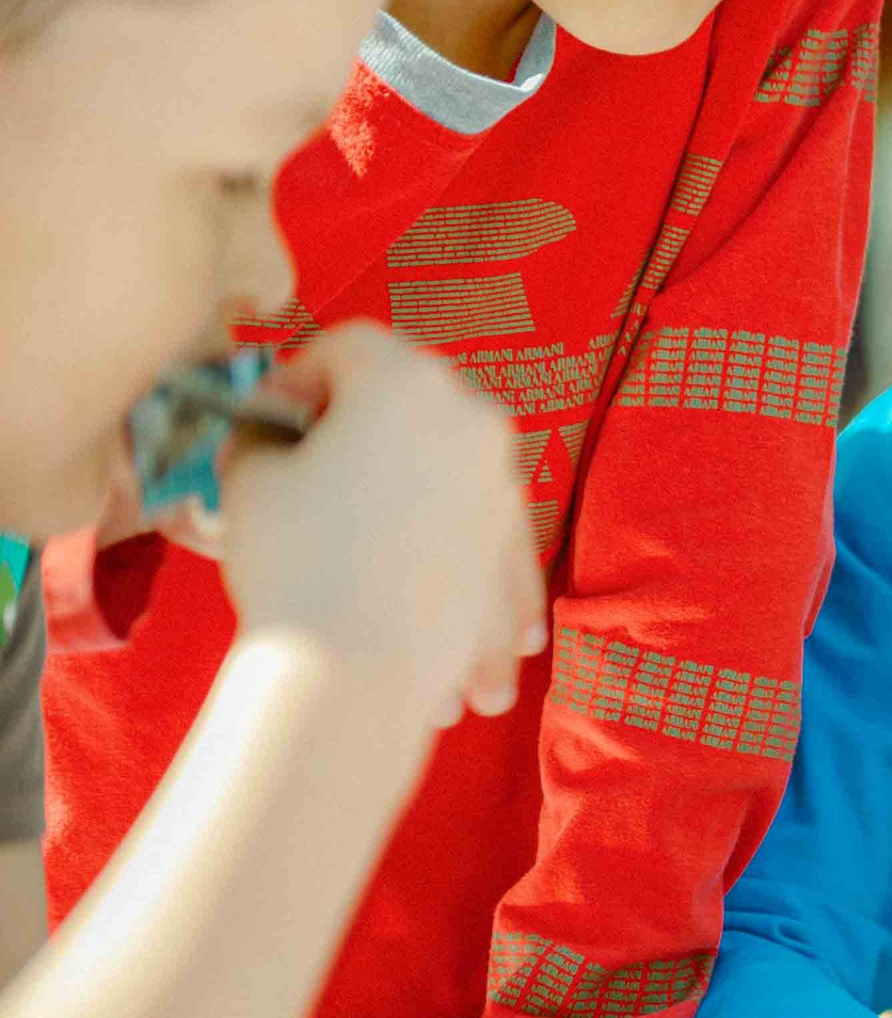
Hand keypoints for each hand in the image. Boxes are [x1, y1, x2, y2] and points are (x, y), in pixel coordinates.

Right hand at [218, 322, 546, 729]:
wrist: (356, 669)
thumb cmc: (295, 558)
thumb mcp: (250, 476)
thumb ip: (266, 434)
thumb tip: (278, 436)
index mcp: (408, 379)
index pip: (347, 347)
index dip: (299, 376)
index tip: (270, 418)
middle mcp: (474, 419)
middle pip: (409, 404)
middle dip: (359, 433)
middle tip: (307, 469)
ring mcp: (504, 488)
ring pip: (445, 482)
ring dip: (402, 511)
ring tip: (353, 555)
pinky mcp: (514, 552)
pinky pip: (477, 545)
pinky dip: (446, 564)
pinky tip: (416, 584)